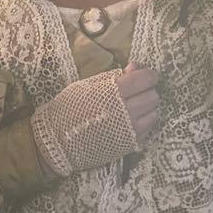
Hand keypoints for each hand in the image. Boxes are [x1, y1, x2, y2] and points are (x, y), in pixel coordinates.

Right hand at [31, 66, 156, 177]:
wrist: (57, 141)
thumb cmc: (69, 108)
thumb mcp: (87, 85)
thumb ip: (113, 76)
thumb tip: (135, 67)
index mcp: (115, 91)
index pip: (146, 79)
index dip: (149, 75)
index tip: (146, 76)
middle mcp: (126, 110)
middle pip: (153, 96)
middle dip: (147, 91)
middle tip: (137, 92)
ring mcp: (130, 130)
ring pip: (154, 114)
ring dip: (148, 108)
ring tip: (135, 108)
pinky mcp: (130, 144)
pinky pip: (148, 130)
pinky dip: (143, 124)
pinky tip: (131, 122)